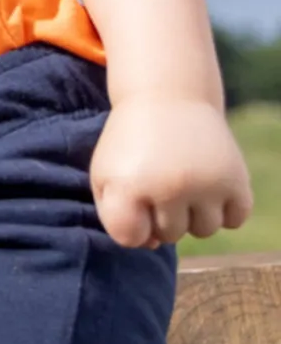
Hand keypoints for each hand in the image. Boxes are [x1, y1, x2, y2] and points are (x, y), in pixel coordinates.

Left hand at [91, 96, 253, 246]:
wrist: (167, 96)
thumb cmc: (131, 142)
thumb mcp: (106, 171)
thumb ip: (116, 215)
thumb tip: (151, 247)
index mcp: (127, 184)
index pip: (128, 237)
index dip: (130, 222)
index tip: (131, 198)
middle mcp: (168, 186)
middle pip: (168, 236)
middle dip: (161, 214)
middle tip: (158, 177)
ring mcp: (206, 185)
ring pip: (203, 231)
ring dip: (193, 212)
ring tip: (182, 178)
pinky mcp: (236, 180)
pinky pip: (234, 221)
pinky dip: (224, 208)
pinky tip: (208, 181)